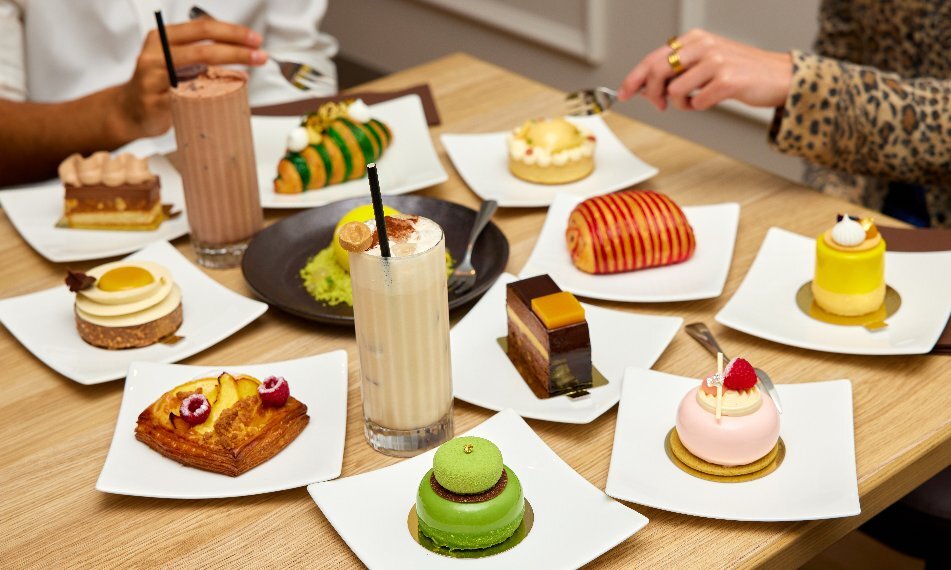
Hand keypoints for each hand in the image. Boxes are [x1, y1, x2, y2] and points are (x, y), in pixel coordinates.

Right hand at [112, 19, 267, 138]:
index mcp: (162, 38)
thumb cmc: (157, 82)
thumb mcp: (174, 57)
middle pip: (203, 50)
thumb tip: (240, 49)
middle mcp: (155, 55)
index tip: (254, 39)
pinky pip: (189, 100)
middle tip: (260, 56)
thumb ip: (199, 50)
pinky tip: (226, 96)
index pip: (202, 28)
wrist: (129, 109)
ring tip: (248, 76)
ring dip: (229, 75)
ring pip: (197, 75)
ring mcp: (153, 80)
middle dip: (237, 52)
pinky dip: (211, 97)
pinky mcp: (156, 104)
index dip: (232, 32)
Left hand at [617, 29, 791, 111]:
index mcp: (694, 39)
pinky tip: (709, 102)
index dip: (634, 78)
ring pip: (675, 90)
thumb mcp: (705, 62)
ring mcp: (716, 61)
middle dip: (651, 93)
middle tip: (659, 104)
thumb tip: (646, 87)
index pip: (653, 58)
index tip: (624, 93)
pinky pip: (697, 101)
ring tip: (693, 101)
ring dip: (679, 104)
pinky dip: (699, 107)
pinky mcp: (727, 80)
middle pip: (657, 72)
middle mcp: (703, 46)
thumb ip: (678, 70)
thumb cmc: (741, 71)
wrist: (779, 76)